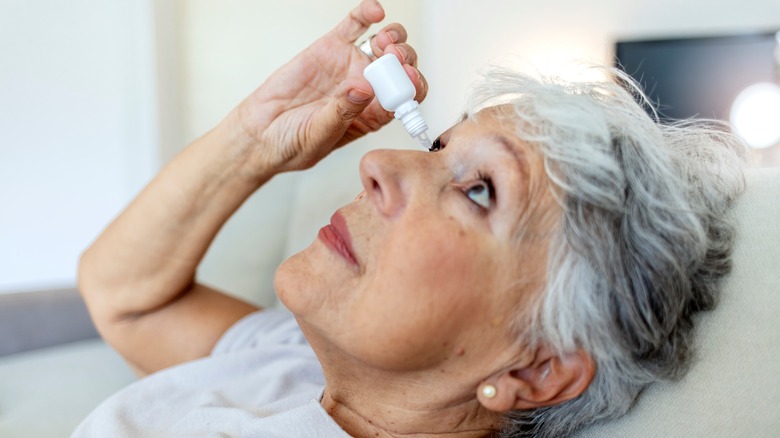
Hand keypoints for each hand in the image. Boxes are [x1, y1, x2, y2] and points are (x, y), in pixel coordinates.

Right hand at [233, 0, 427, 174]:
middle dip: (404, 59)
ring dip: (393, 38)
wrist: (260, 132)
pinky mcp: (331, 48)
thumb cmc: (292, 144)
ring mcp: (351, 66)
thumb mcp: (318, 136)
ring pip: (385, 45)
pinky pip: (355, 26)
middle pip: (400, 69)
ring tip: (383, 42)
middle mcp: (368, 90)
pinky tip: (375, 11)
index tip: (408, 78)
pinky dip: (367, 14)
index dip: (412, 86)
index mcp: (373, 116)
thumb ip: (341, 113)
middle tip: (394, 57)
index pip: (404, 99)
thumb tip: (364, 89)